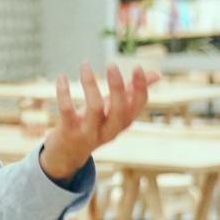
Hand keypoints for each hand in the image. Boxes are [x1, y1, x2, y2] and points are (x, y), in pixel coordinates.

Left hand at [40, 63, 159, 181]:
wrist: (67, 155)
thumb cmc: (94, 125)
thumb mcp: (113, 110)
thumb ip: (132, 93)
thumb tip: (158, 74)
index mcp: (123, 122)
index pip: (138, 105)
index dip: (141, 87)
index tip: (137, 66)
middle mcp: (109, 130)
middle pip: (120, 109)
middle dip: (117, 86)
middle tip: (111, 64)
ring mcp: (89, 132)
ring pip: (95, 108)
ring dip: (90, 84)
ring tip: (85, 65)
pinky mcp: (68, 132)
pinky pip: (67, 111)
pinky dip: (64, 93)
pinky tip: (61, 77)